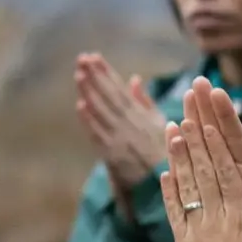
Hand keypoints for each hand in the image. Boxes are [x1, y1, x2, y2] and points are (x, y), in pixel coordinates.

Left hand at [74, 53, 167, 189]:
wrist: (163, 184)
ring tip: (79, 74)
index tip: (94, 56)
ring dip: (90, 93)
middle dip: (96, 77)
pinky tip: (80, 105)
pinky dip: (90, 120)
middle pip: (110, 96)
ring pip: (102, 112)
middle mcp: (130, 124)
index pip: (120, 89)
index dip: (106, 72)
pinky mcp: (113, 155)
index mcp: (141, 115)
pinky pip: (99, 135)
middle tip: (81, 59)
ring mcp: (121, 138)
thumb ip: (145, 101)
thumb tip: (134, 79)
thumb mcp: (160, 123)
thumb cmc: (162, 151)